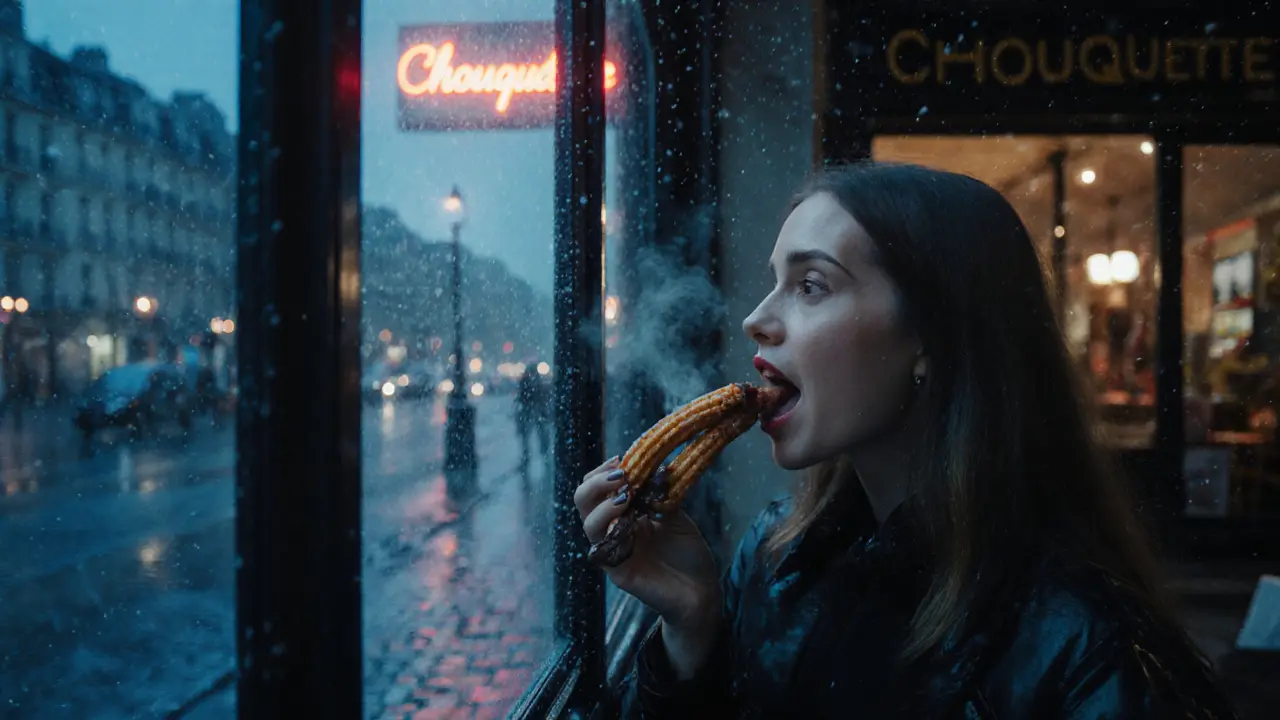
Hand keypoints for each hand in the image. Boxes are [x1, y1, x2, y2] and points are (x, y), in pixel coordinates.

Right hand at [574, 457, 720, 628]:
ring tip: (627, 496)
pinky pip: (604, 549)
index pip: (597, 487)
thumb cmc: (688, 554)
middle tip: (621, 476)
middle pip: (583, 501)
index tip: (624, 459)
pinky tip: (631, 520)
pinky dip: (614, 530)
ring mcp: (613, 551)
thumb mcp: (676, 515)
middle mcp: (612, 530)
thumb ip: (661, 494)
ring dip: (605, 504)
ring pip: (589, 524)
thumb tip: (656, 467)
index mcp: (622, 513)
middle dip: (596, 483)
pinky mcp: (618, 572)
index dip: (604, 471)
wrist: (702, 590)